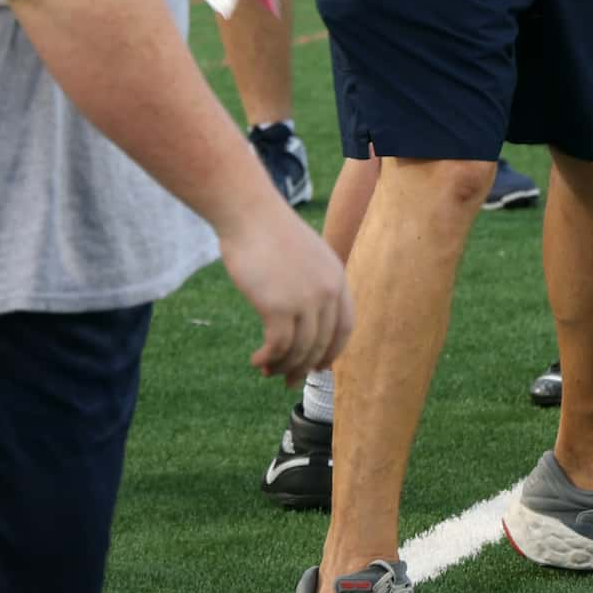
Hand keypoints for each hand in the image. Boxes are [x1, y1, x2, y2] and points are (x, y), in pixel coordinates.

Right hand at [218, 205, 351, 389]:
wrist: (247, 212)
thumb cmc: (267, 229)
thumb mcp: (304, 254)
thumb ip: (312, 280)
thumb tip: (303, 312)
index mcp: (337, 278)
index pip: (345, 327)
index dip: (332, 351)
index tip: (318, 365)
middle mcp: (327, 293)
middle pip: (321, 344)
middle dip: (304, 367)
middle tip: (288, 380)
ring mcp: (304, 301)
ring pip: (299, 350)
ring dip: (283, 366)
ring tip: (267, 371)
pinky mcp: (278, 308)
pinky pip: (277, 346)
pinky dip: (268, 359)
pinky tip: (256, 361)